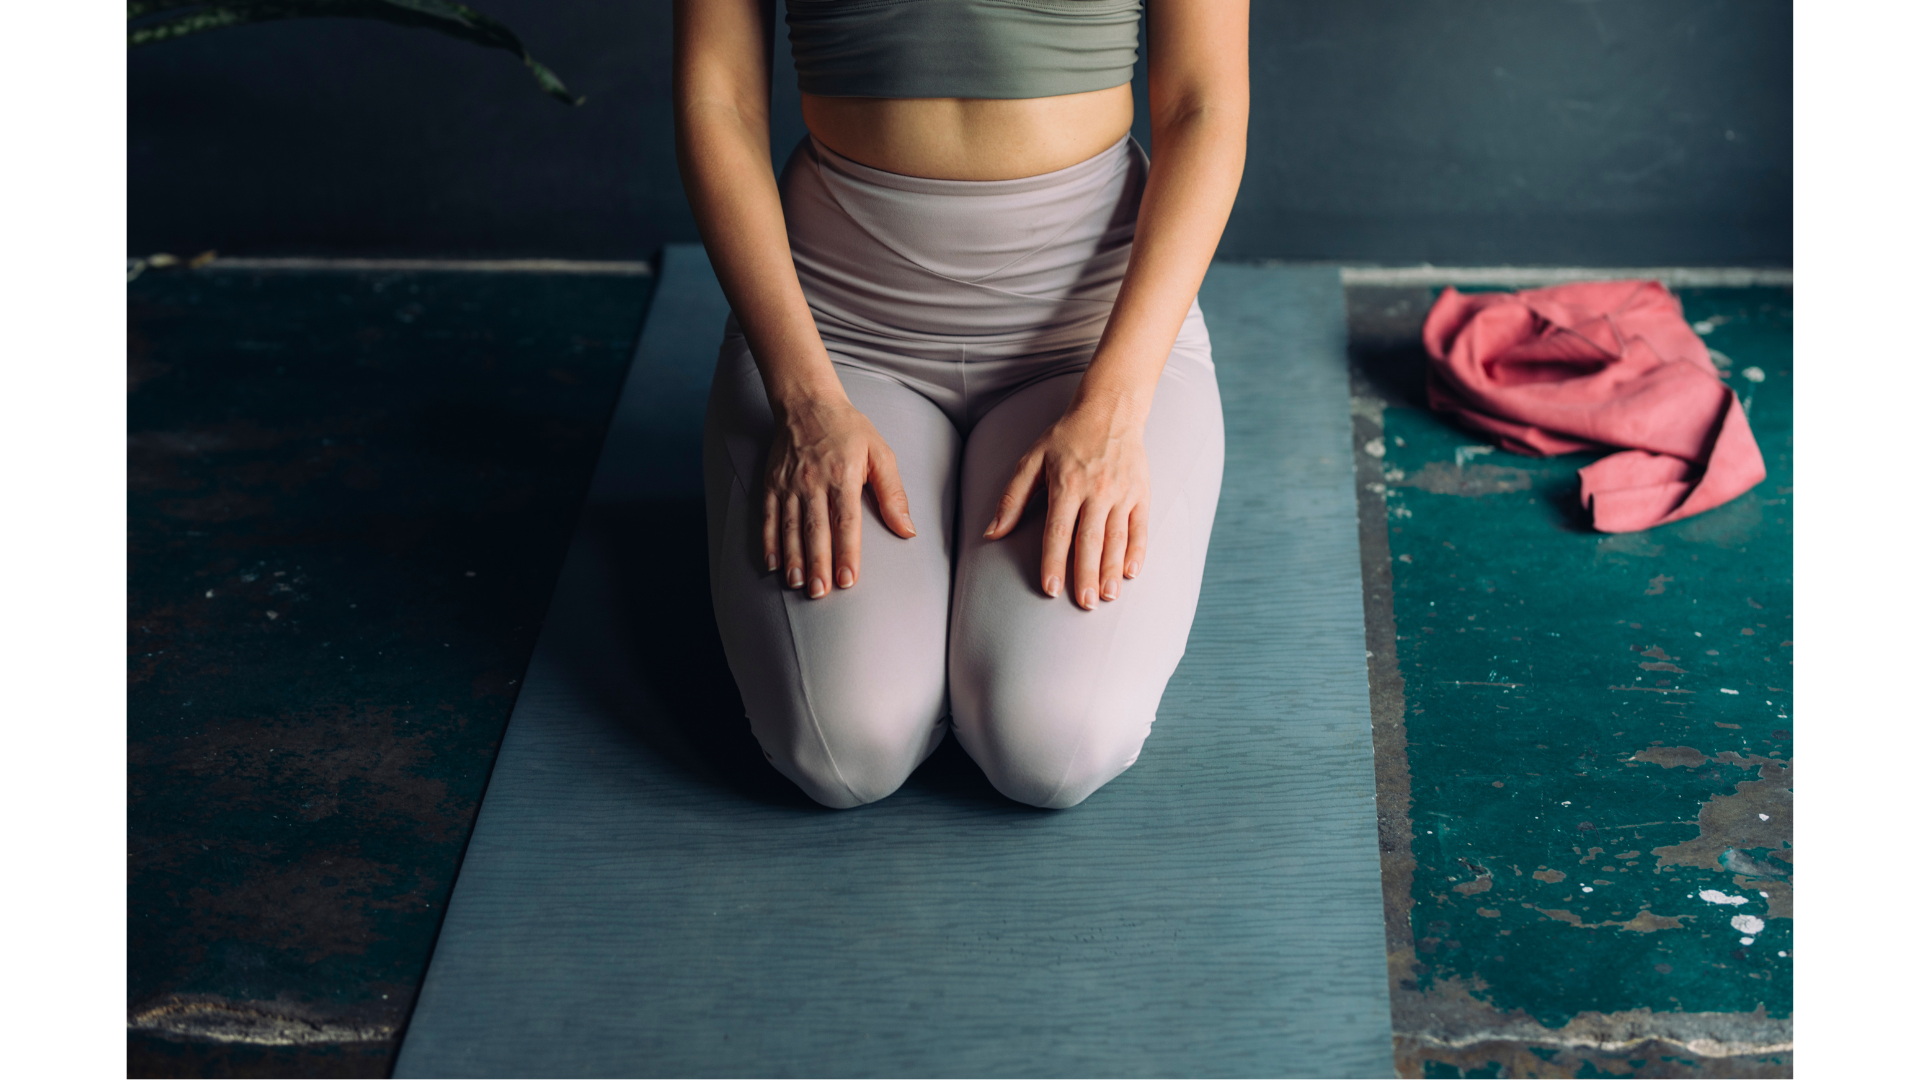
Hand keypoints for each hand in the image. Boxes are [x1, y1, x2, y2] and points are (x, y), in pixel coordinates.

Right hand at [763, 396, 914, 597]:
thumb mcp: (880, 453)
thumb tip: (907, 530)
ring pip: (790, 527)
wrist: (807, 401)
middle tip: (820, 593)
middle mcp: (813, 482)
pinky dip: (769, 541)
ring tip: (796, 584)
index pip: (845, 522)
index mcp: (843, 476)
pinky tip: (773, 564)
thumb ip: (893, 493)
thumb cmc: (849, 429)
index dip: (847, 552)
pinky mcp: (772, 483)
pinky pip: (769, 516)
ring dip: (793, 558)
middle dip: (817, 564)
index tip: (848, 579)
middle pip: (815, 530)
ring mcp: (789, 484)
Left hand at [984, 405, 1149, 609]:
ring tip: (1108, 596)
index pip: (1058, 531)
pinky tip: (1131, 573)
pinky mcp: (1140, 493)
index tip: (1050, 589)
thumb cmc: (1066, 437)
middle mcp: (1096, 490)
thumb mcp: (1032, 460)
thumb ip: (1012, 497)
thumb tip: (991, 533)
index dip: (1054, 562)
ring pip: (1117, 538)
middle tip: (1084, 604)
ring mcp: (1121, 493)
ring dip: (1112, 569)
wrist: (1110, 410)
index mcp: (1066, 484)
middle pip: (1090, 540)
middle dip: (1087, 575)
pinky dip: (1137, 551)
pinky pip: (1140, 527)